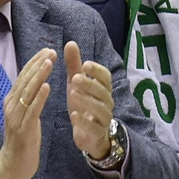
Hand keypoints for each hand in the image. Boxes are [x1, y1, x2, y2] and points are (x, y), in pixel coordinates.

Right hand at [0, 49, 54, 178]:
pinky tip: (48, 86)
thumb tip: (35, 82)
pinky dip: (39, 97)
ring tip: (49, 62)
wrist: (12, 165)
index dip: (34, 62)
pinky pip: (32, 110)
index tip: (47, 50)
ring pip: (28, 92)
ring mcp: (15, 117)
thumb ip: (28, 99)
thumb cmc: (22, 140)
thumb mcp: (24, 115)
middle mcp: (11, 106)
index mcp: (11, 101)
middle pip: (24, 80)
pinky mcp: (23, 129)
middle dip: (38, 64)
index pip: (23, 76)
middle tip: (51, 51)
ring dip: (39, 76)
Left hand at [64, 41, 113, 160]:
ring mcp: (104, 119)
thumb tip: (70, 42)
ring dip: (87, 100)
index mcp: (103, 89)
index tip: (85, 64)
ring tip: (73, 93)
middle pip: (102, 92)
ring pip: (100, 109)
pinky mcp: (97, 133)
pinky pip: (94, 127)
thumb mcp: (76, 84)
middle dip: (90, 84)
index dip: (97, 71)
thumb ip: (74, 65)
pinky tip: (73, 115)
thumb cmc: (84, 105)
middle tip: (74, 78)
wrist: (89, 136)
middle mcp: (107, 103)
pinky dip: (84, 121)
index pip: (106, 77)